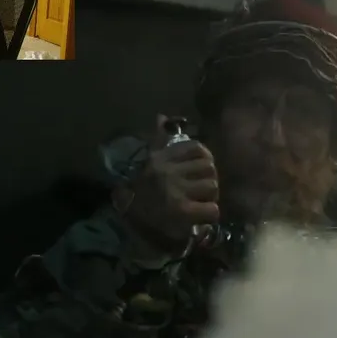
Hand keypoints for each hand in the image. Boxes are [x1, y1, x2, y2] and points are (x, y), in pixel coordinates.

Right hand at [123, 115, 220, 241]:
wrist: (124, 220)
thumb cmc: (139, 190)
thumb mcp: (148, 161)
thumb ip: (157, 138)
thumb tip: (162, 116)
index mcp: (163, 159)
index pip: (196, 148)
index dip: (205, 159)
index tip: (200, 170)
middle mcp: (170, 172)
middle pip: (209, 168)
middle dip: (209, 178)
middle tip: (202, 189)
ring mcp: (177, 192)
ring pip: (212, 186)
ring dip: (211, 196)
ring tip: (201, 202)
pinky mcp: (182, 212)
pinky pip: (212, 209)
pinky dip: (210, 213)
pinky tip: (201, 216)